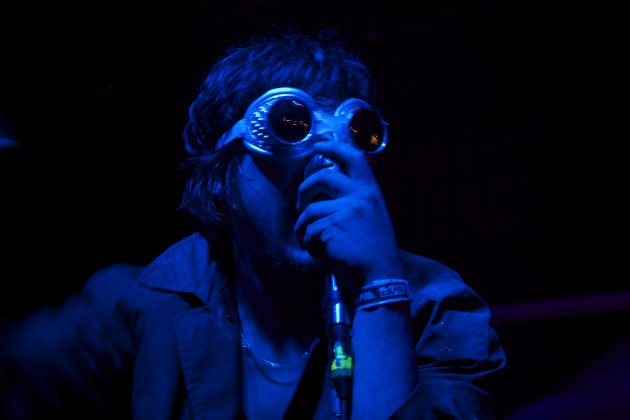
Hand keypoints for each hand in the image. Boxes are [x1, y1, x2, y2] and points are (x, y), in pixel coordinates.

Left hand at [295, 140, 404, 289]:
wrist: (381, 276)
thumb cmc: (376, 252)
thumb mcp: (374, 218)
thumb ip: (357, 203)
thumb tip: (328, 197)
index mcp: (371, 192)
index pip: (354, 158)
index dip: (334, 148)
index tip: (319, 146)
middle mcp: (359, 196)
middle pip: (322, 177)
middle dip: (305, 189)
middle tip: (301, 203)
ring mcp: (345, 210)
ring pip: (309, 211)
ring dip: (305, 229)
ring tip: (312, 243)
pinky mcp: (331, 226)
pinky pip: (309, 232)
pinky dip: (310, 245)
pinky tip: (321, 255)